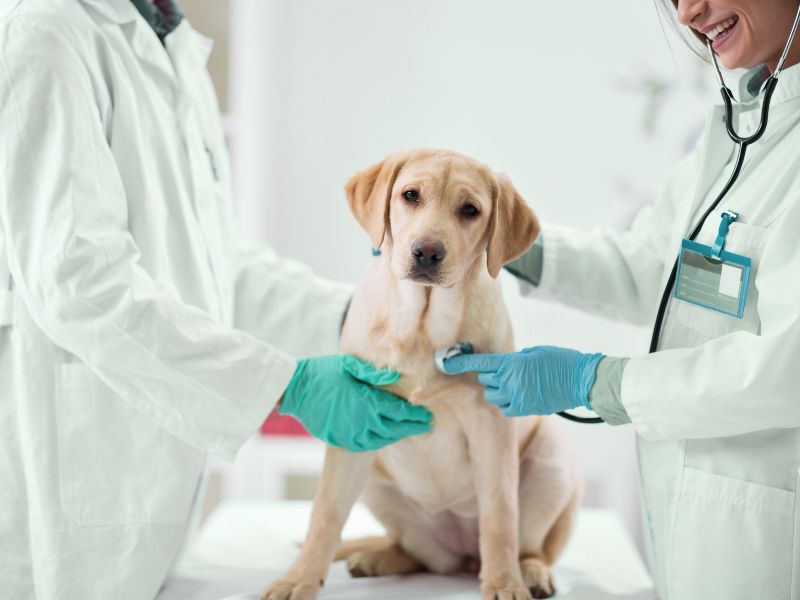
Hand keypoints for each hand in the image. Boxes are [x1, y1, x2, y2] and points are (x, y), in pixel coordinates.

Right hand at [280, 354, 432, 451]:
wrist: (295, 389)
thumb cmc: (323, 372)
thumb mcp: (349, 365)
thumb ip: (373, 374)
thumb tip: (396, 377)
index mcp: (367, 401)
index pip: (399, 412)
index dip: (415, 415)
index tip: (427, 416)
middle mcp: (362, 421)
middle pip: (395, 428)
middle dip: (412, 427)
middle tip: (426, 425)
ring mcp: (350, 433)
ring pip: (382, 439)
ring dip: (397, 435)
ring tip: (409, 430)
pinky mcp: (340, 439)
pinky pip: (365, 445)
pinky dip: (379, 441)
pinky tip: (385, 436)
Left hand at [443, 346, 603, 416]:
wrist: (582, 381)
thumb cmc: (561, 361)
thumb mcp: (534, 353)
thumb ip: (514, 360)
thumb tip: (502, 367)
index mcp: (513, 364)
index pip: (480, 364)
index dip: (460, 363)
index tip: (445, 362)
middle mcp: (511, 382)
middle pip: (485, 380)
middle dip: (490, 375)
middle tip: (504, 371)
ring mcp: (518, 398)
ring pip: (493, 396)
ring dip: (498, 390)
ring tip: (514, 383)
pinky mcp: (526, 410)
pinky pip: (505, 408)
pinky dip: (507, 402)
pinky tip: (520, 395)